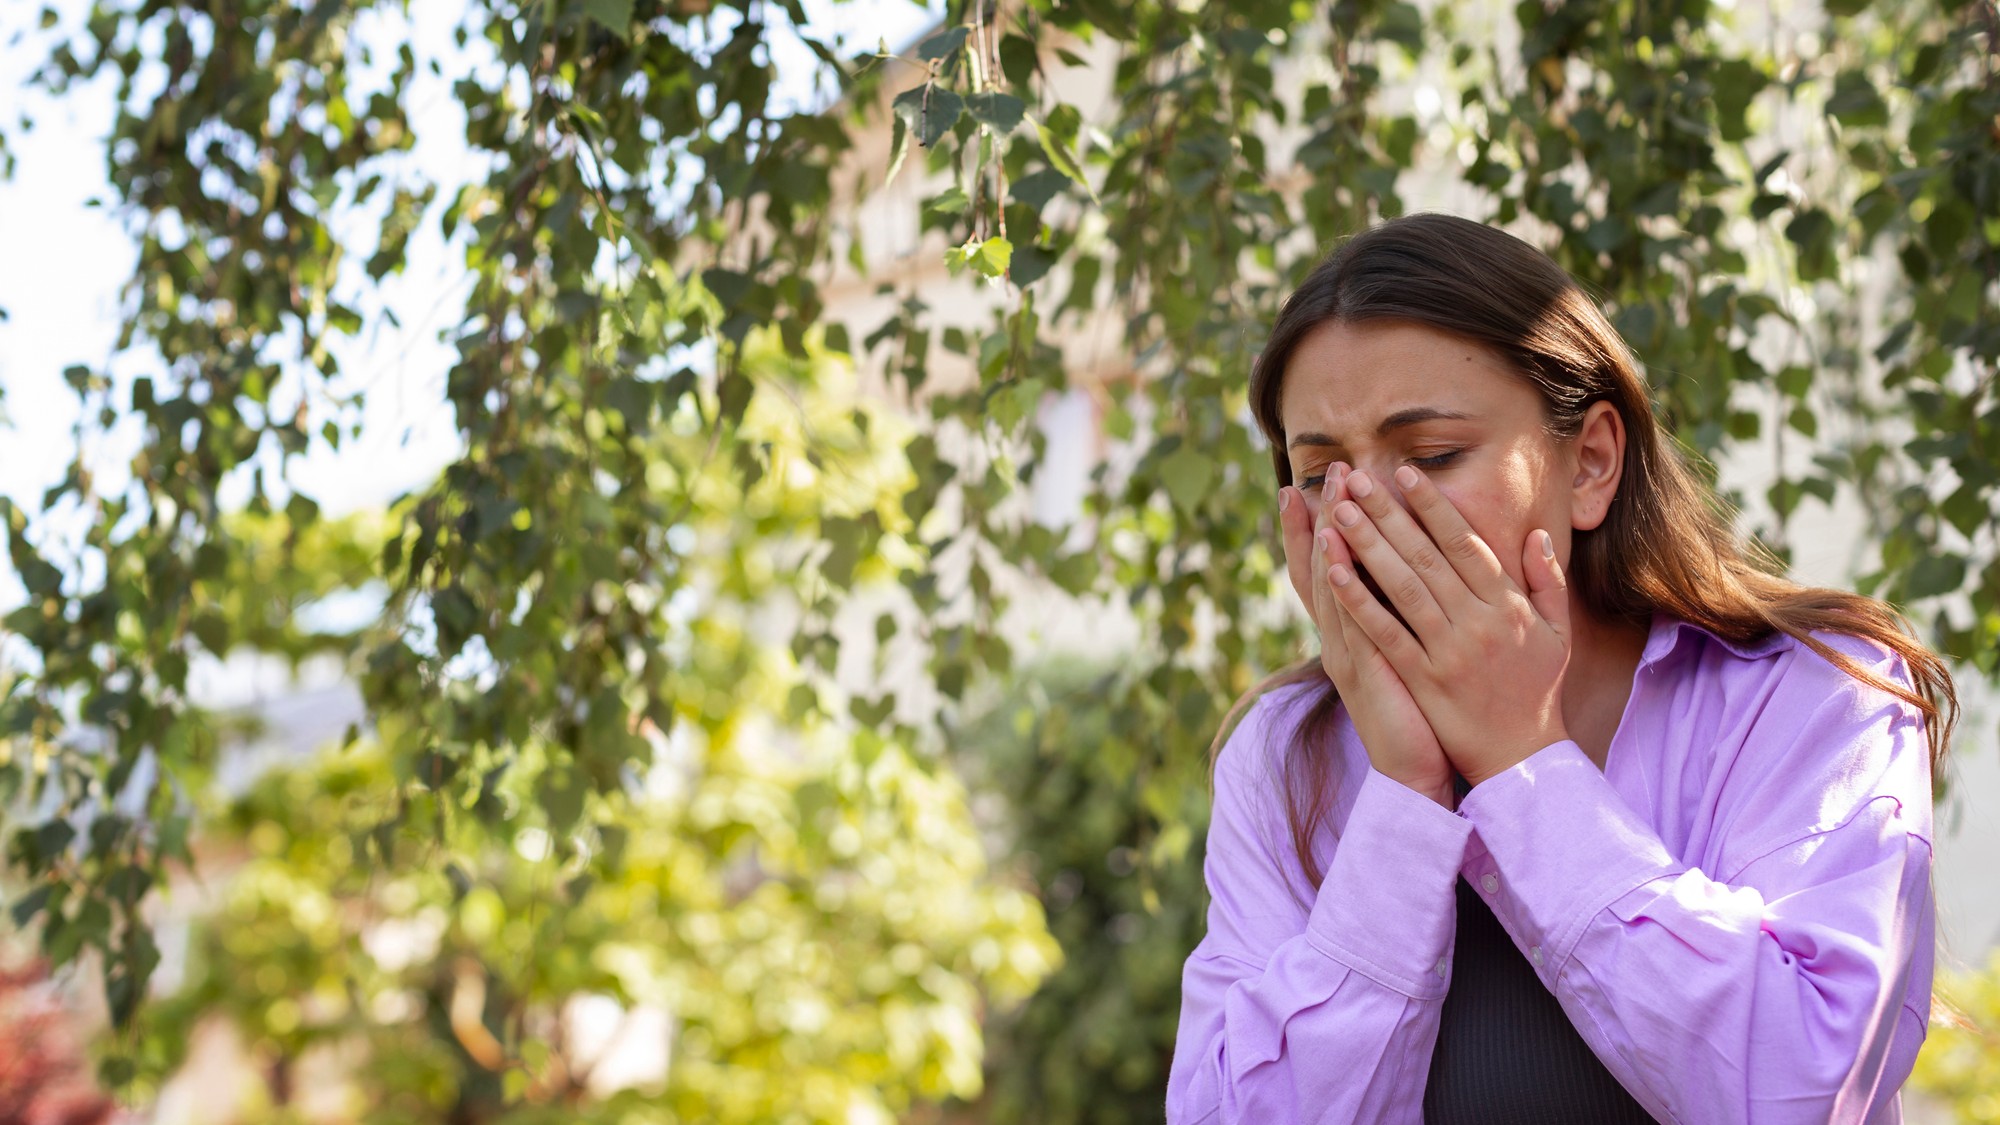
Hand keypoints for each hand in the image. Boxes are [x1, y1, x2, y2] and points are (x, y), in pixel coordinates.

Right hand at [1280, 463, 1456, 808]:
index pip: (1330, 571)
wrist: (1415, 773)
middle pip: (1323, 569)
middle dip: (1325, 518)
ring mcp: (1347, 653)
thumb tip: (1415, 573)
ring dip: (1329, 540)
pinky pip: (1347, 622)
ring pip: (1331, 588)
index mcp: (1354, 632)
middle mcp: (1341, 637)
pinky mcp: (1363, 672)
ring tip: (1331, 497)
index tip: (1314, 487)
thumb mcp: (1409, 656)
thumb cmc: (1420, 715)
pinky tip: (1335, 556)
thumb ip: (1407, 615)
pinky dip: (1339, 586)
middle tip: (1329, 473)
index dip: (1318, 530)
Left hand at [1321, 465, 1571, 785]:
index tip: (1405, 473)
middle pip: (1427, 557)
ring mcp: (1448, 651)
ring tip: (1338, 512)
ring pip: (1402, 588)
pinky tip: (1334, 571)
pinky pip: (1385, 633)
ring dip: (1368, 546)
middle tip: (1357, 479)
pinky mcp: (1423, 679)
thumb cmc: (1537, 690)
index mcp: (1506, 606)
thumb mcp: (1556, 633)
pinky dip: (1358, 601)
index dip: (1433, 506)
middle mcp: (1476, 622)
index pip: (1464, 544)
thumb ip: (1546, 581)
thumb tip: (1535, 534)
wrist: (1522, 758)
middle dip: (1389, 514)